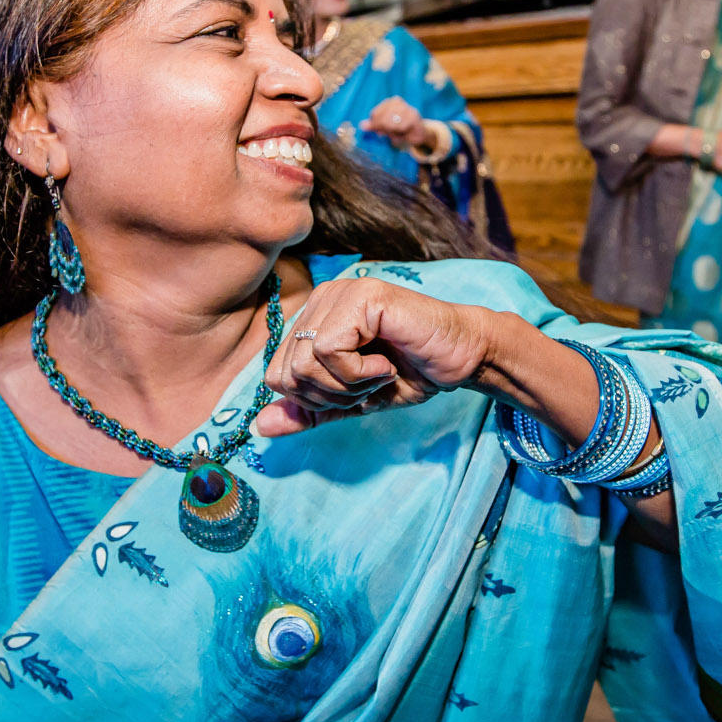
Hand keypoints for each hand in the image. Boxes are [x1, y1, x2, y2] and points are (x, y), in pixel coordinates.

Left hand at [256, 278, 492, 434]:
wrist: (461, 359)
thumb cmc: (412, 373)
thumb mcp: (352, 401)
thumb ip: (309, 411)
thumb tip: (260, 427)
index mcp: (314, 318)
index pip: (277, 374)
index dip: (314, 399)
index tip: (355, 393)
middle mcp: (322, 299)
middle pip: (286, 372)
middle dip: (329, 396)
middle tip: (368, 385)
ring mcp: (339, 294)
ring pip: (304, 363)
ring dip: (347, 385)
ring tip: (379, 373)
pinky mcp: (359, 297)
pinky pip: (328, 350)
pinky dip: (359, 372)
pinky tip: (386, 363)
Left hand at [359, 97, 428, 151]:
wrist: (419, 133)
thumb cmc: (400, 129)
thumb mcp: (385, 127)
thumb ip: (374, 125)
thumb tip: (362, 125)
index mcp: (389, 102)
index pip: (375, 114)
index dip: (375, 126)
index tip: (379, 133)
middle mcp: (397, 102)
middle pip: (382, 119)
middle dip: (384, 130)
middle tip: (389, 135)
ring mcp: (406, 108)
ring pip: (392, 124)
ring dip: (393, 133)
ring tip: (398, 134)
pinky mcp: (414, 117)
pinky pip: (401, 127)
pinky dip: (401, 134)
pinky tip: (405, 133)